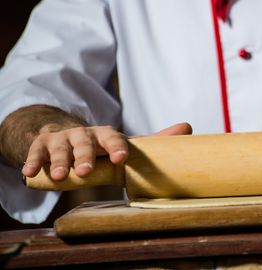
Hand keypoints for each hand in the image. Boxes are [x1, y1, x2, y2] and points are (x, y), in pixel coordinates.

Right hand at [22, 122, 191, 180]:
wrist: (65, 134)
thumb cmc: (102, 145)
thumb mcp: (124, 142)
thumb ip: (154, 140)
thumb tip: (188, 127)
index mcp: (106, 135)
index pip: (114, 139)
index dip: (117, 147)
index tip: (121, 158)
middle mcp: (84, 134)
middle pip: (85, 144)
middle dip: (86, 156)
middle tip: (87, 171)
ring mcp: (62, 139)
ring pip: (61, 149)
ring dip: (60, 162)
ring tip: (61, 177)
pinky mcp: (41, 146)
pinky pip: (36, 154)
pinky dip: (32, 163)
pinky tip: (29, 174)